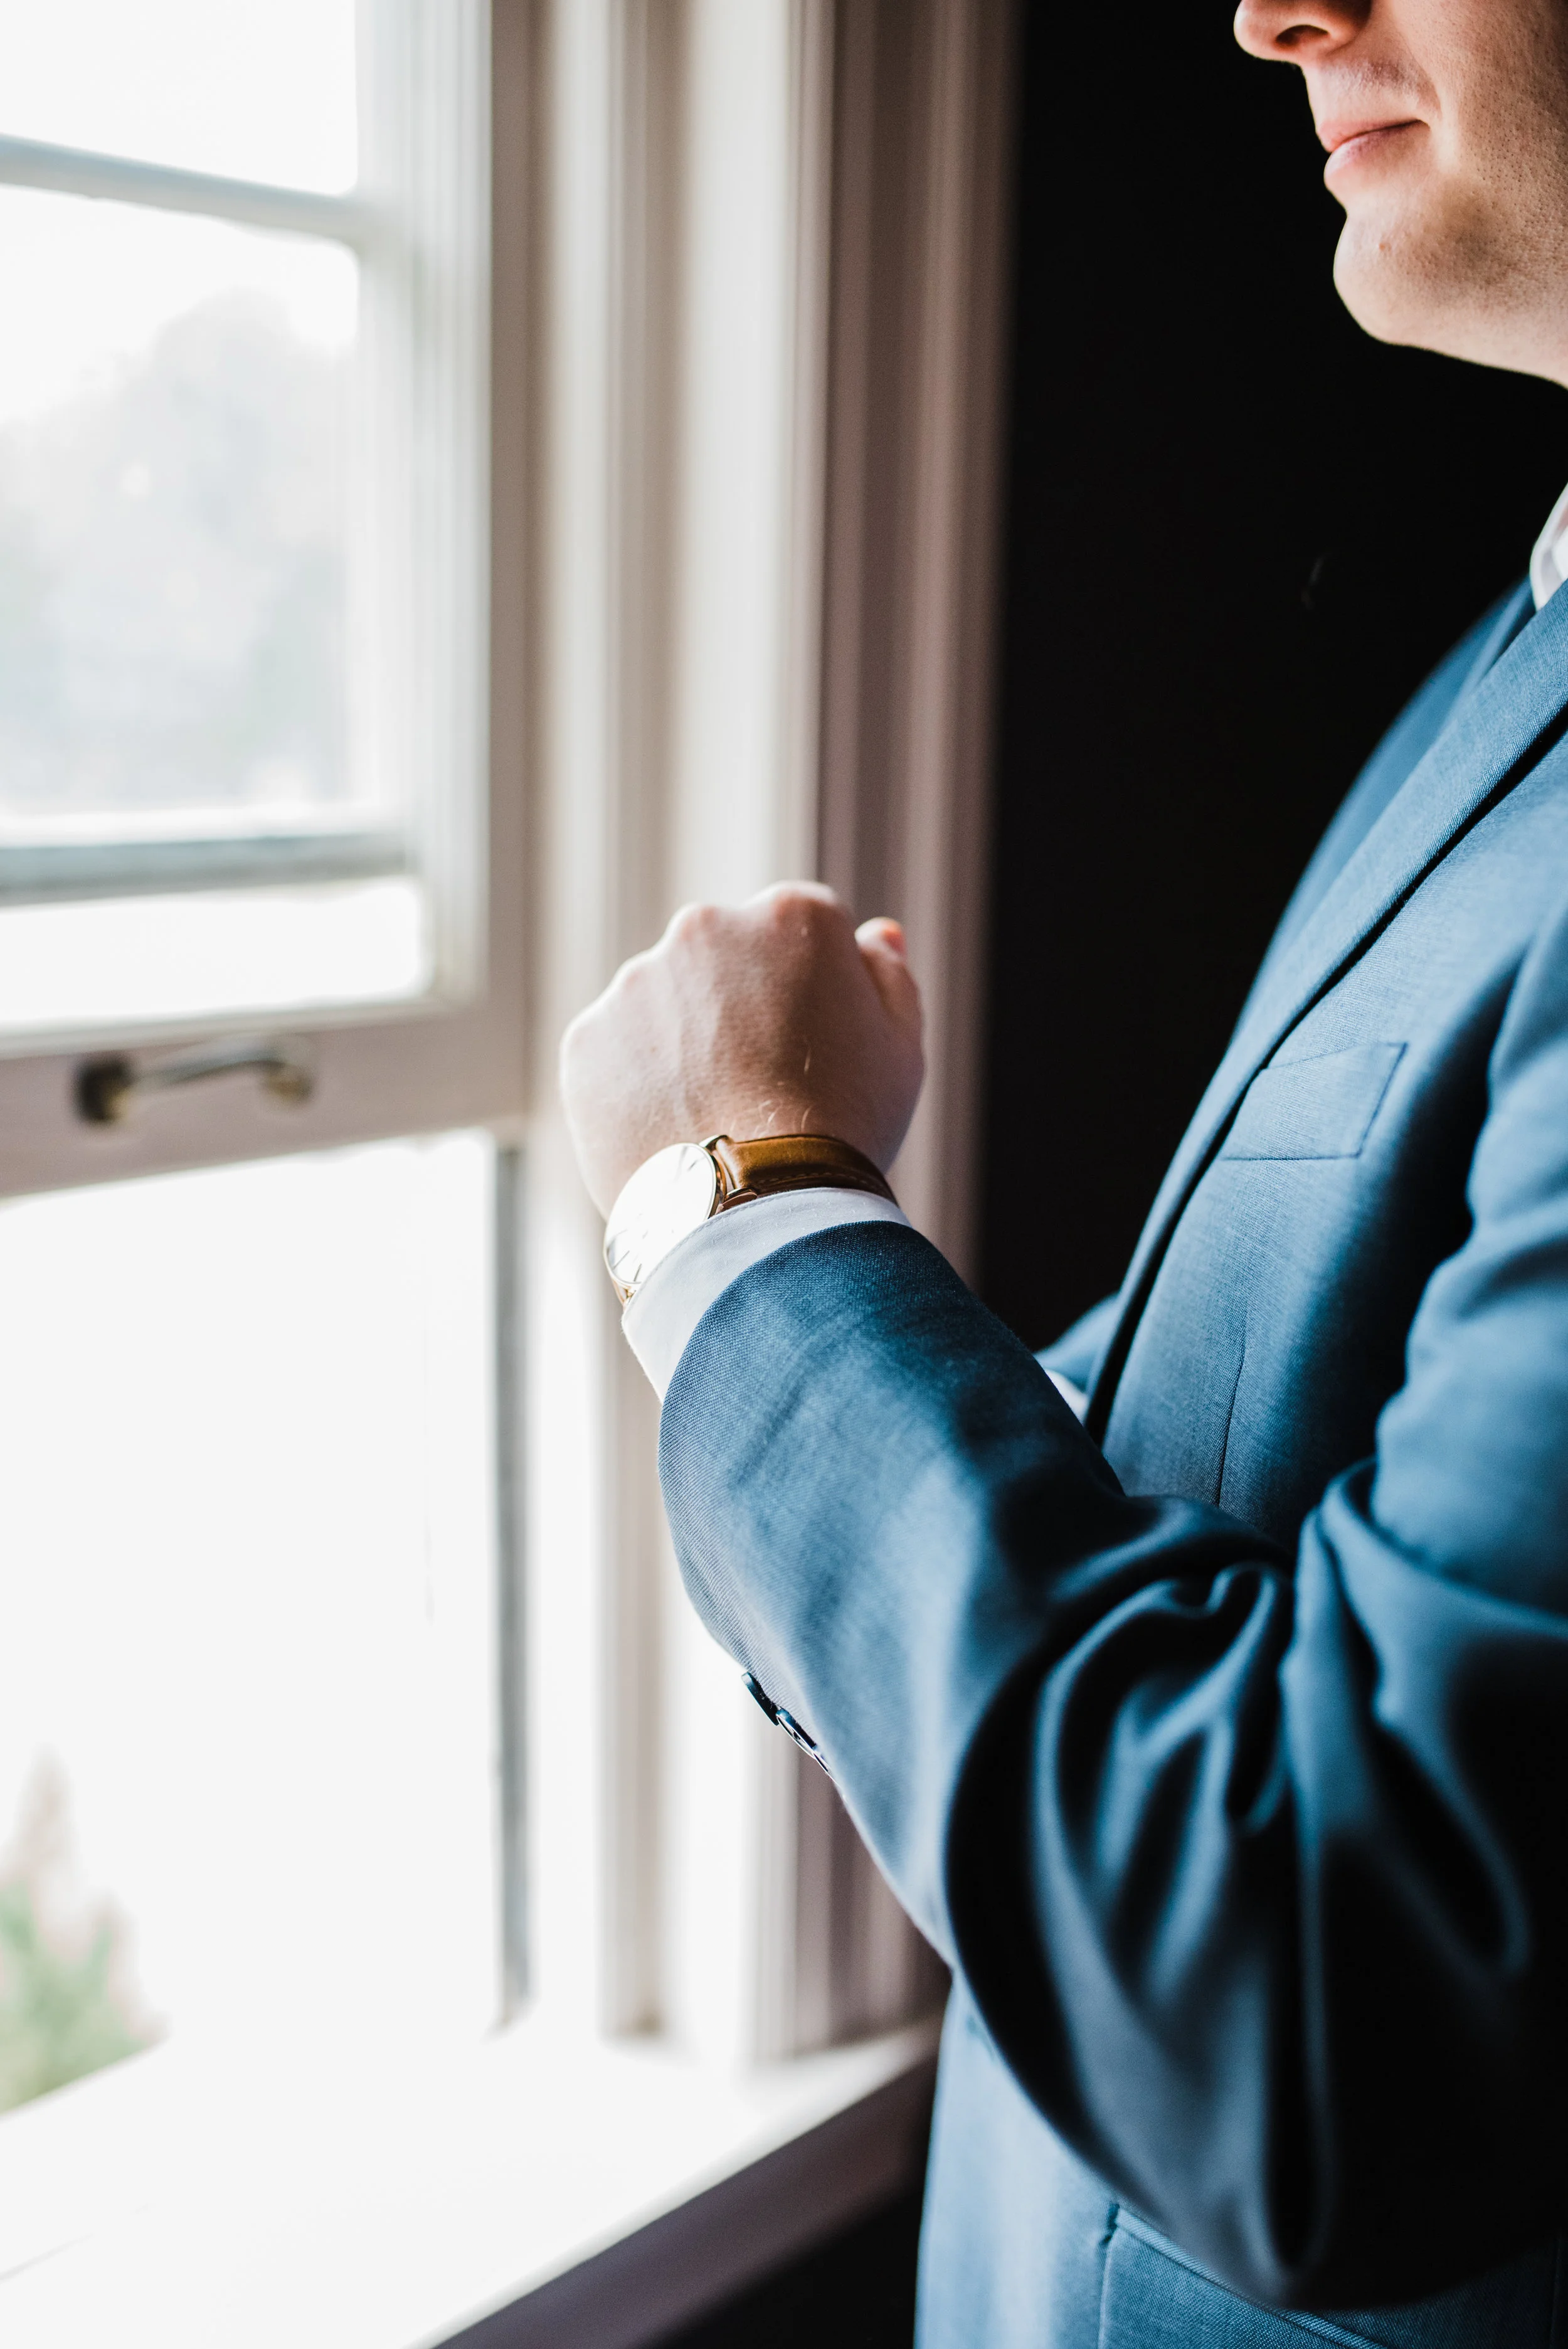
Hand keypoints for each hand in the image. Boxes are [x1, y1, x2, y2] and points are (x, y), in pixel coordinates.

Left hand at [559, 882, 924, 1217]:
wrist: (758, 1207)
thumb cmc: (846, 1127)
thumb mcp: (899, 1048)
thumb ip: (889, 977)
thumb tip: (875, 932)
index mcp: (790, 916)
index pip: (798, 934)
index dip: (809, 993)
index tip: (813, 1047)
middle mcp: (704, 928)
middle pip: (723, 960)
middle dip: (738, 1006)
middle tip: (761, 1085)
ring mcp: (635, 983)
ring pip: (662, 1006)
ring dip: (682, 1044)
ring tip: (714, 1116)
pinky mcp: (586, 1040)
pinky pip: (614, 1056)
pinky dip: (635, 1087)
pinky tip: (672, 1132)